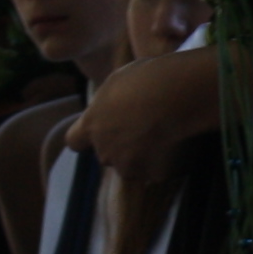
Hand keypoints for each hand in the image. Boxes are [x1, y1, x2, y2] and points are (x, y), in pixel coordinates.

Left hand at [70, 47, 217, 175]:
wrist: (178, 95)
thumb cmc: (147, 79)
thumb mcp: (118, 81)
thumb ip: (108, 101)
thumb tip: (110, 105)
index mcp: (92, 125)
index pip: (74, 141)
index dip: (86, 138)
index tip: (100, 130)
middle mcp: (105, 150)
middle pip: (107, 154)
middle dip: (120, 146)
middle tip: (142, 127)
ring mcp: (130, 166)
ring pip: (132, 166)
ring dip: (142, 158)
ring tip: (163, 136)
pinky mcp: (155, 174)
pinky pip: (158, 170)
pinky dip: (165, 162)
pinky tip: (177, 143)